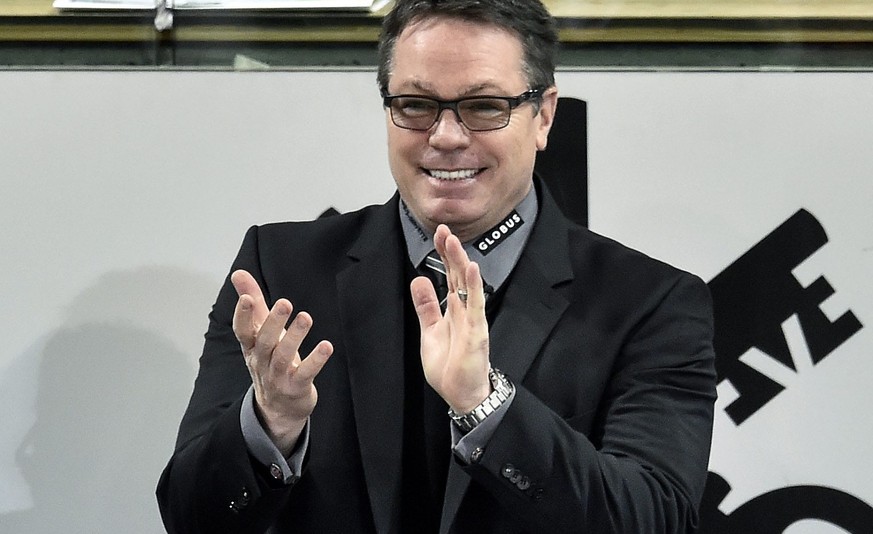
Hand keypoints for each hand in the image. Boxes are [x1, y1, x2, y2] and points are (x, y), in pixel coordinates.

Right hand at [231, 269, 332, 454]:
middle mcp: (261, 361)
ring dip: (295, 337)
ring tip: (305, 317)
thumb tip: (238, 273)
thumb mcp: (260, 332)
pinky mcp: (296, 387)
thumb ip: (253, 302)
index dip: (243, 316)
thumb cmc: (270, 361)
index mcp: (251, 347)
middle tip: (285, 303)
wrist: (277, 408)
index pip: (242, 331)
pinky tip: (327, 346)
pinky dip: (315, 360)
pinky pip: (305, 373)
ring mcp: (278, 377)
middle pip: (265, 342)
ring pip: (283, 356)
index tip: (247, 298)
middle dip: (273, 322)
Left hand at [411, 225, 491, 413]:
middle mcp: (464, 310)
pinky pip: (476, 305)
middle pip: (458, 274)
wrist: (462, 394)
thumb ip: (426, 306)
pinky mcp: (477, 332)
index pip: (449, 275)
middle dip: (450, 251)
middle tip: (443, 229)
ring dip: (460, 262)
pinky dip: (473, 286)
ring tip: (453, 241)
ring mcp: (472, 319)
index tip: (437, 234)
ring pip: (466, 284)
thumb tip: (418, 279)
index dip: (443, 255)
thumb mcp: (430, 331)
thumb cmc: (449, 366)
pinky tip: (471, 268)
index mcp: (453, 309)